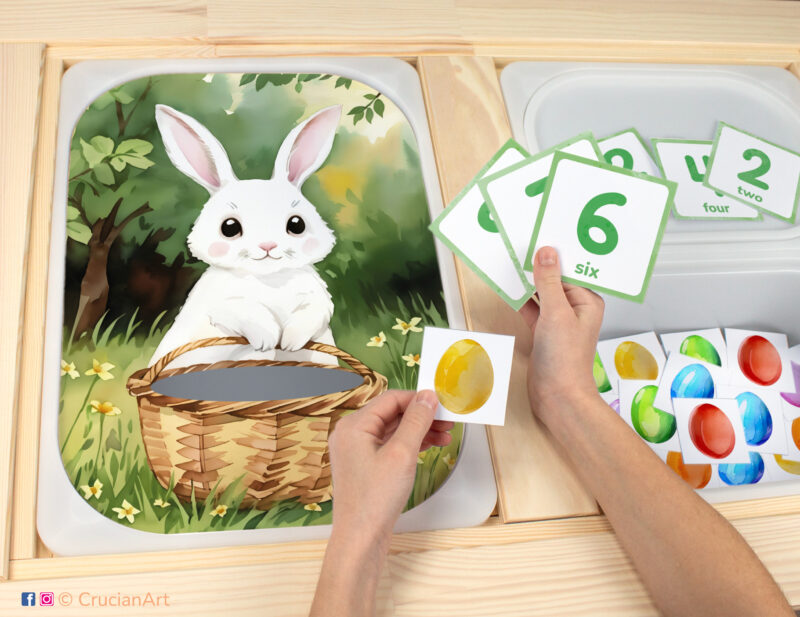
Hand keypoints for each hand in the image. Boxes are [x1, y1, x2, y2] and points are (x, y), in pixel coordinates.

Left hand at [327, 390, 453, 550]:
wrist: (361, 538)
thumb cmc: (374, 501)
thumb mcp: (402, 454)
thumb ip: (416, 421)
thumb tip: (427, 398)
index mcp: (353, 426)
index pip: (391, 399)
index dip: (418, 400)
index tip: (440, 403)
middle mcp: (351, 434)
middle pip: (392, 413)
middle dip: (421, 416)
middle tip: (447, 420)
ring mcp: (357, 450)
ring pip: (393, 429)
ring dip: (419, 430)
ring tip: (444, 434)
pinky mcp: (365, 464)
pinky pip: (390, 444)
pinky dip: (410, 443)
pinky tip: (430, 445)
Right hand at [520, 246, 604, 424]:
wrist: (557, 397)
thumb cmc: (565, 360)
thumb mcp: (556, 313)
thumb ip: (549, 282)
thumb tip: (546, 253)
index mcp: (588, 302)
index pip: (570, 271)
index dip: (554, 256)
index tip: (538, 238)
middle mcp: (575, 309)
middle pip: (555, 280)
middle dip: (539, 266)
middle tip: (521, 246)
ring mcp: (558, 321)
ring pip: (541, 294)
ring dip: (528, 282)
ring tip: (512, 261)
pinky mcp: (543, 332)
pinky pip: (531, 308)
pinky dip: (521, 299)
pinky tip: (508, 286)